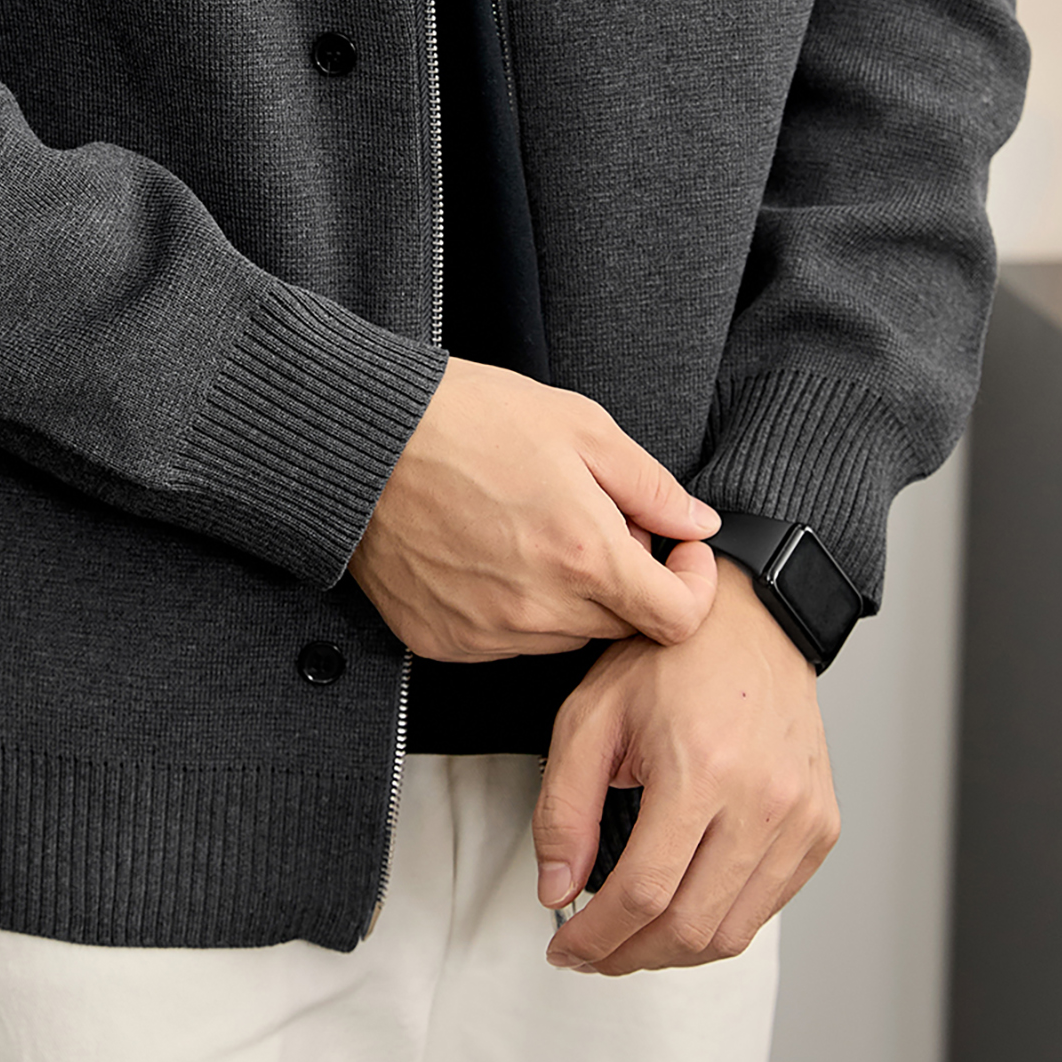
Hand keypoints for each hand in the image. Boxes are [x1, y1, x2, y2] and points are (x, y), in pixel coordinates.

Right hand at [347, 356, 721, 665]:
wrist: (365, 441)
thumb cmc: (466, 420)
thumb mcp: (579, 426)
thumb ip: (651, 485)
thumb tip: (697, 522)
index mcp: (585, 555)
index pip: (677, 619)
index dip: (692, 587)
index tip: (678, 556)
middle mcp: (540, 609)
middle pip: (620, 626)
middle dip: (625, 580)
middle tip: (591, 520)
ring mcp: (489, 633)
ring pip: (564, 636)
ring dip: (569, 598)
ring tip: (532, 532)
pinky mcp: (445, 642)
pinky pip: (506, 641)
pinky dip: (513, 609)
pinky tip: (488, 554)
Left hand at [533, 558, 840, 970]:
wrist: (750, 621)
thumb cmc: (669, 660)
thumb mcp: (590, 716)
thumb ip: (563, 808)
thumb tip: (556, 890)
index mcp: (701, 768)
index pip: (643, 892)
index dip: (595, 938)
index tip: (564, 949)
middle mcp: (763, 799)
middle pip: (690, 927)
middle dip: (627, 956)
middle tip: (590, 953)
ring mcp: (801, 818)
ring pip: (732, 932)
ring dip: (672, 951)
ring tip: (630, 938)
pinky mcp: (820, 828)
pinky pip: (766, 906)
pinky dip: (718, 922)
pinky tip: (681, 905)